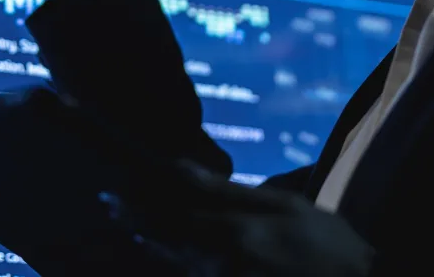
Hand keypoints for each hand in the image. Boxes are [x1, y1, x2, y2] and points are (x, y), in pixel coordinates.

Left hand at [125, 164, 375, 276]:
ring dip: (152, 247)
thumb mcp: (283, 205)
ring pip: (178, 266)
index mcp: (233, 235)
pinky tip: (165, 253)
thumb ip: (225, 191)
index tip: (108, 196)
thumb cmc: (326, 244)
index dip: (133, 207)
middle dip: (135, 226)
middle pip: (164, 246)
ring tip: (126, 231)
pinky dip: (182, 262)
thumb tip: (178, 167)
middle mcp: (219, 266)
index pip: (167, 218)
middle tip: (107, 211)